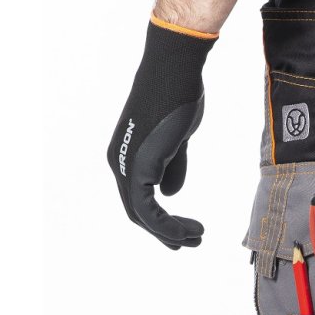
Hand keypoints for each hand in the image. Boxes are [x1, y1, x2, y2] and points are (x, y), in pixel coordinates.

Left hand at [107, 20, 216, 248]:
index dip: (159, 220)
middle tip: (190, 242)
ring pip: (141, 216)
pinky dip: (168, 226)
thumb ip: (171, 166)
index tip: (186, 231)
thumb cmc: (177, 97)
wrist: (174, 71)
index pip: (137, 199)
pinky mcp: (138, 167)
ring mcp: (124, 166)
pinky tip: (189, 229)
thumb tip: (169, 194)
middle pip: (137, 212)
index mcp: (124, 156)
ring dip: (169, 233)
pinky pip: (148, 210)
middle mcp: (118, 163)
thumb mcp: (175, 139)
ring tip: (196, 238)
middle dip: (164, 232)